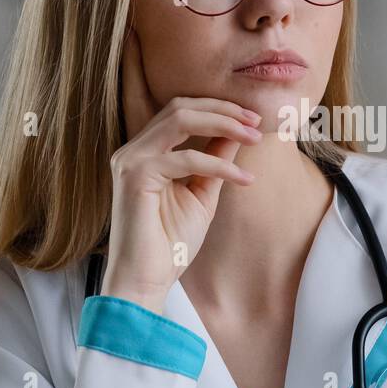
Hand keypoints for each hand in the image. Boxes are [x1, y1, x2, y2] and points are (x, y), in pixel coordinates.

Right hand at [100, 27, 262, 311]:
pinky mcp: (135, 176)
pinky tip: (242, 177)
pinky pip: (184, 158)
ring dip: (222, 124)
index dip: (218, 108)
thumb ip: (215, 160)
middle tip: (256, 120)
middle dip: (222, 109)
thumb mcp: (202, 193)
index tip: (253, 117)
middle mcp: (134, 150)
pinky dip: (218, 164)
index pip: (181, 111)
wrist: (146, 281)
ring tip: (253, 135)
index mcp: (146, 152)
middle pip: (179, 107)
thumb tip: (237, 131)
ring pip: (180, 120)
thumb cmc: (170, 243)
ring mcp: (130, 160)